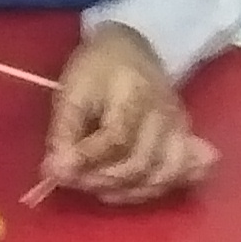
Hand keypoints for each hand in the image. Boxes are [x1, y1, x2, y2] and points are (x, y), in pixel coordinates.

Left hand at [42, 24, 214, 204]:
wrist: (132, 50)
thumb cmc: (97, 69)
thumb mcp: (71, 92)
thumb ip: (64, 133)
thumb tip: (57, 172)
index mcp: (134, 94)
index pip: (117, 139)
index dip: (87, 161)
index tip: (59, 170)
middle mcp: (163, 114)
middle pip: (140, 163)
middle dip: (103, 180)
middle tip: (77, 179)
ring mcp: (178, 128)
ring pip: (161, 175)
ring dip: (127, 192)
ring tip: (100, 188)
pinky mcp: (183, 138)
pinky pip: (179, 173)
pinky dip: (155, 188)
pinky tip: (131, 190)